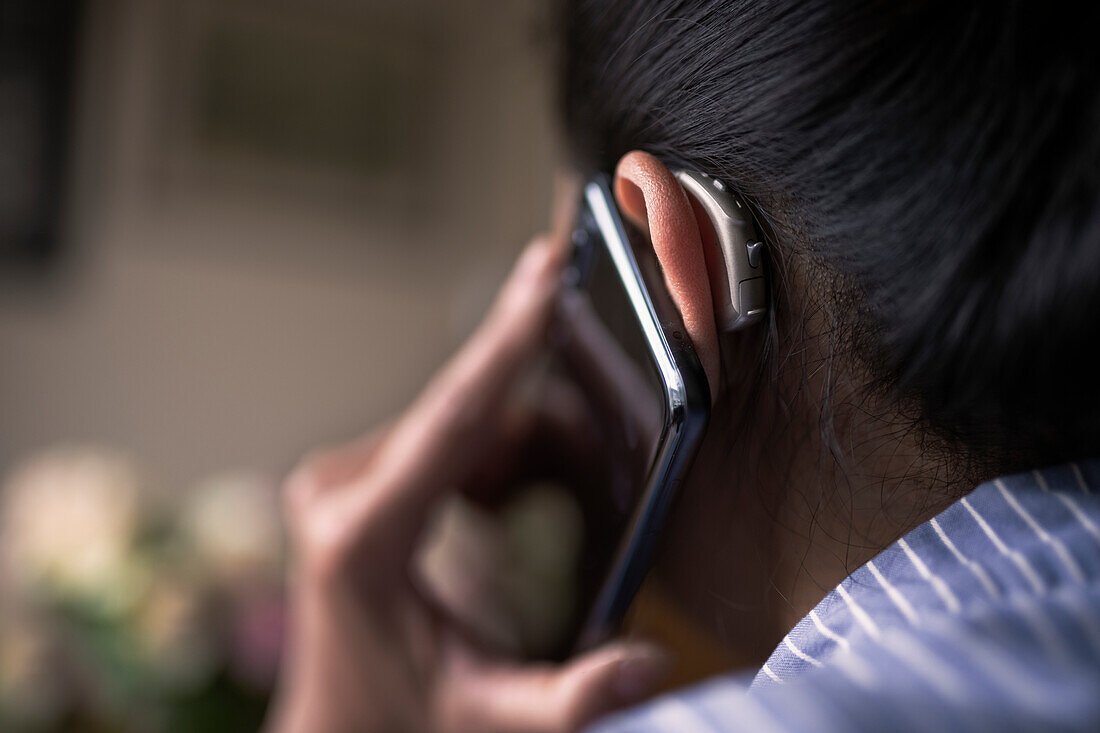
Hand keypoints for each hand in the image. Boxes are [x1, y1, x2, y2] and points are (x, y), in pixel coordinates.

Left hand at [266, 237, 670, 732]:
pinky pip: (438, 439)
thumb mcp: (486, 715)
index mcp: (363, 535)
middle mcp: (336, 490)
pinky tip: (492, 511)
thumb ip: (571, 698)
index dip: (508, 337)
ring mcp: (335, 478)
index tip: (545, 272)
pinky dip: (483, 463)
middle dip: (531, 423)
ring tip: (514, 523)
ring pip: (455, 425)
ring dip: (507, 456)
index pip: (453, 415)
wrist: (331, 727)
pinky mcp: (346, 477)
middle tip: (578, 431)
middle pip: (463, 415)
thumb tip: (652, 666)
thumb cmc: (400, 717)